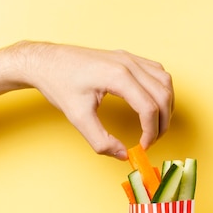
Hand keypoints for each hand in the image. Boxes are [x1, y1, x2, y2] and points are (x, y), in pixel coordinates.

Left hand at [23, 42, 173, 157]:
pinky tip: (153, 104)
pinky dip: (162, 90)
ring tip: (156, 125)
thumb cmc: (59, 84)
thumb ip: (101, 141)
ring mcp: (129, 57)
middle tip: (151, 140)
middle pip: (163, 95)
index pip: (149, 108)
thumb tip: (123, 155)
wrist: (46, 62)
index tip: (142, 147)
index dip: (150, 132)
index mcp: (117, 76)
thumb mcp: (78, 118)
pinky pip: (157, 72)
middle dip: (163, 122)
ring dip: (167, 105)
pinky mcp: (127, 57)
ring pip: (165, 82)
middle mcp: (128, 63)